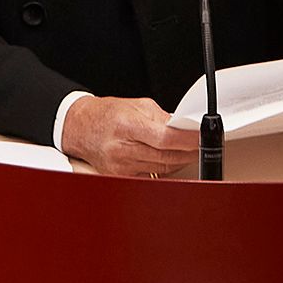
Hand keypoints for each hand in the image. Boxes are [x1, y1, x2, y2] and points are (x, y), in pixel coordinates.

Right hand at [64, 95, 199, 177]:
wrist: (80, 127)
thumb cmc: (107, 114)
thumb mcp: (137, 105)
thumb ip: (162, 118)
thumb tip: (185, 129)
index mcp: (126, 126)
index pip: (165, 138)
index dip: (188, 140)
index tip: (201, 137)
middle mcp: (122, 150)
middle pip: (166, 156)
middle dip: (189, 151)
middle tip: (202, 144)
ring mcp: (121, 167)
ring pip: (162, 168)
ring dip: (180, 161)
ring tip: (190, 151)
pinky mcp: (121, 177)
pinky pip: (152, 176)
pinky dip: (166, 168)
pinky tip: (172, 160)